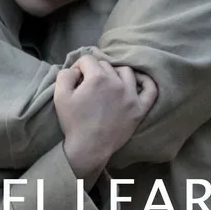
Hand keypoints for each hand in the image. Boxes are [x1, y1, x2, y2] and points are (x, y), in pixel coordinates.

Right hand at [54, 55, 156, 178]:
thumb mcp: (60, 95)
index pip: (88, 60)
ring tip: (107, 85)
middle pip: (105, 65)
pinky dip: (146, 82)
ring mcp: (130, 96)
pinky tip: (139, 80)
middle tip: (88, 87)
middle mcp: (116, 83)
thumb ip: (65, 74)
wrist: (88, 149)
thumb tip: (76, 69)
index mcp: (97, 78)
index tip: (76, 79)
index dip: (79, 67)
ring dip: (114, 74)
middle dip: (94, 72)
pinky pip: (150, 90)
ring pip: (125, 72)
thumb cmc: (73, 122)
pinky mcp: (139, 109)